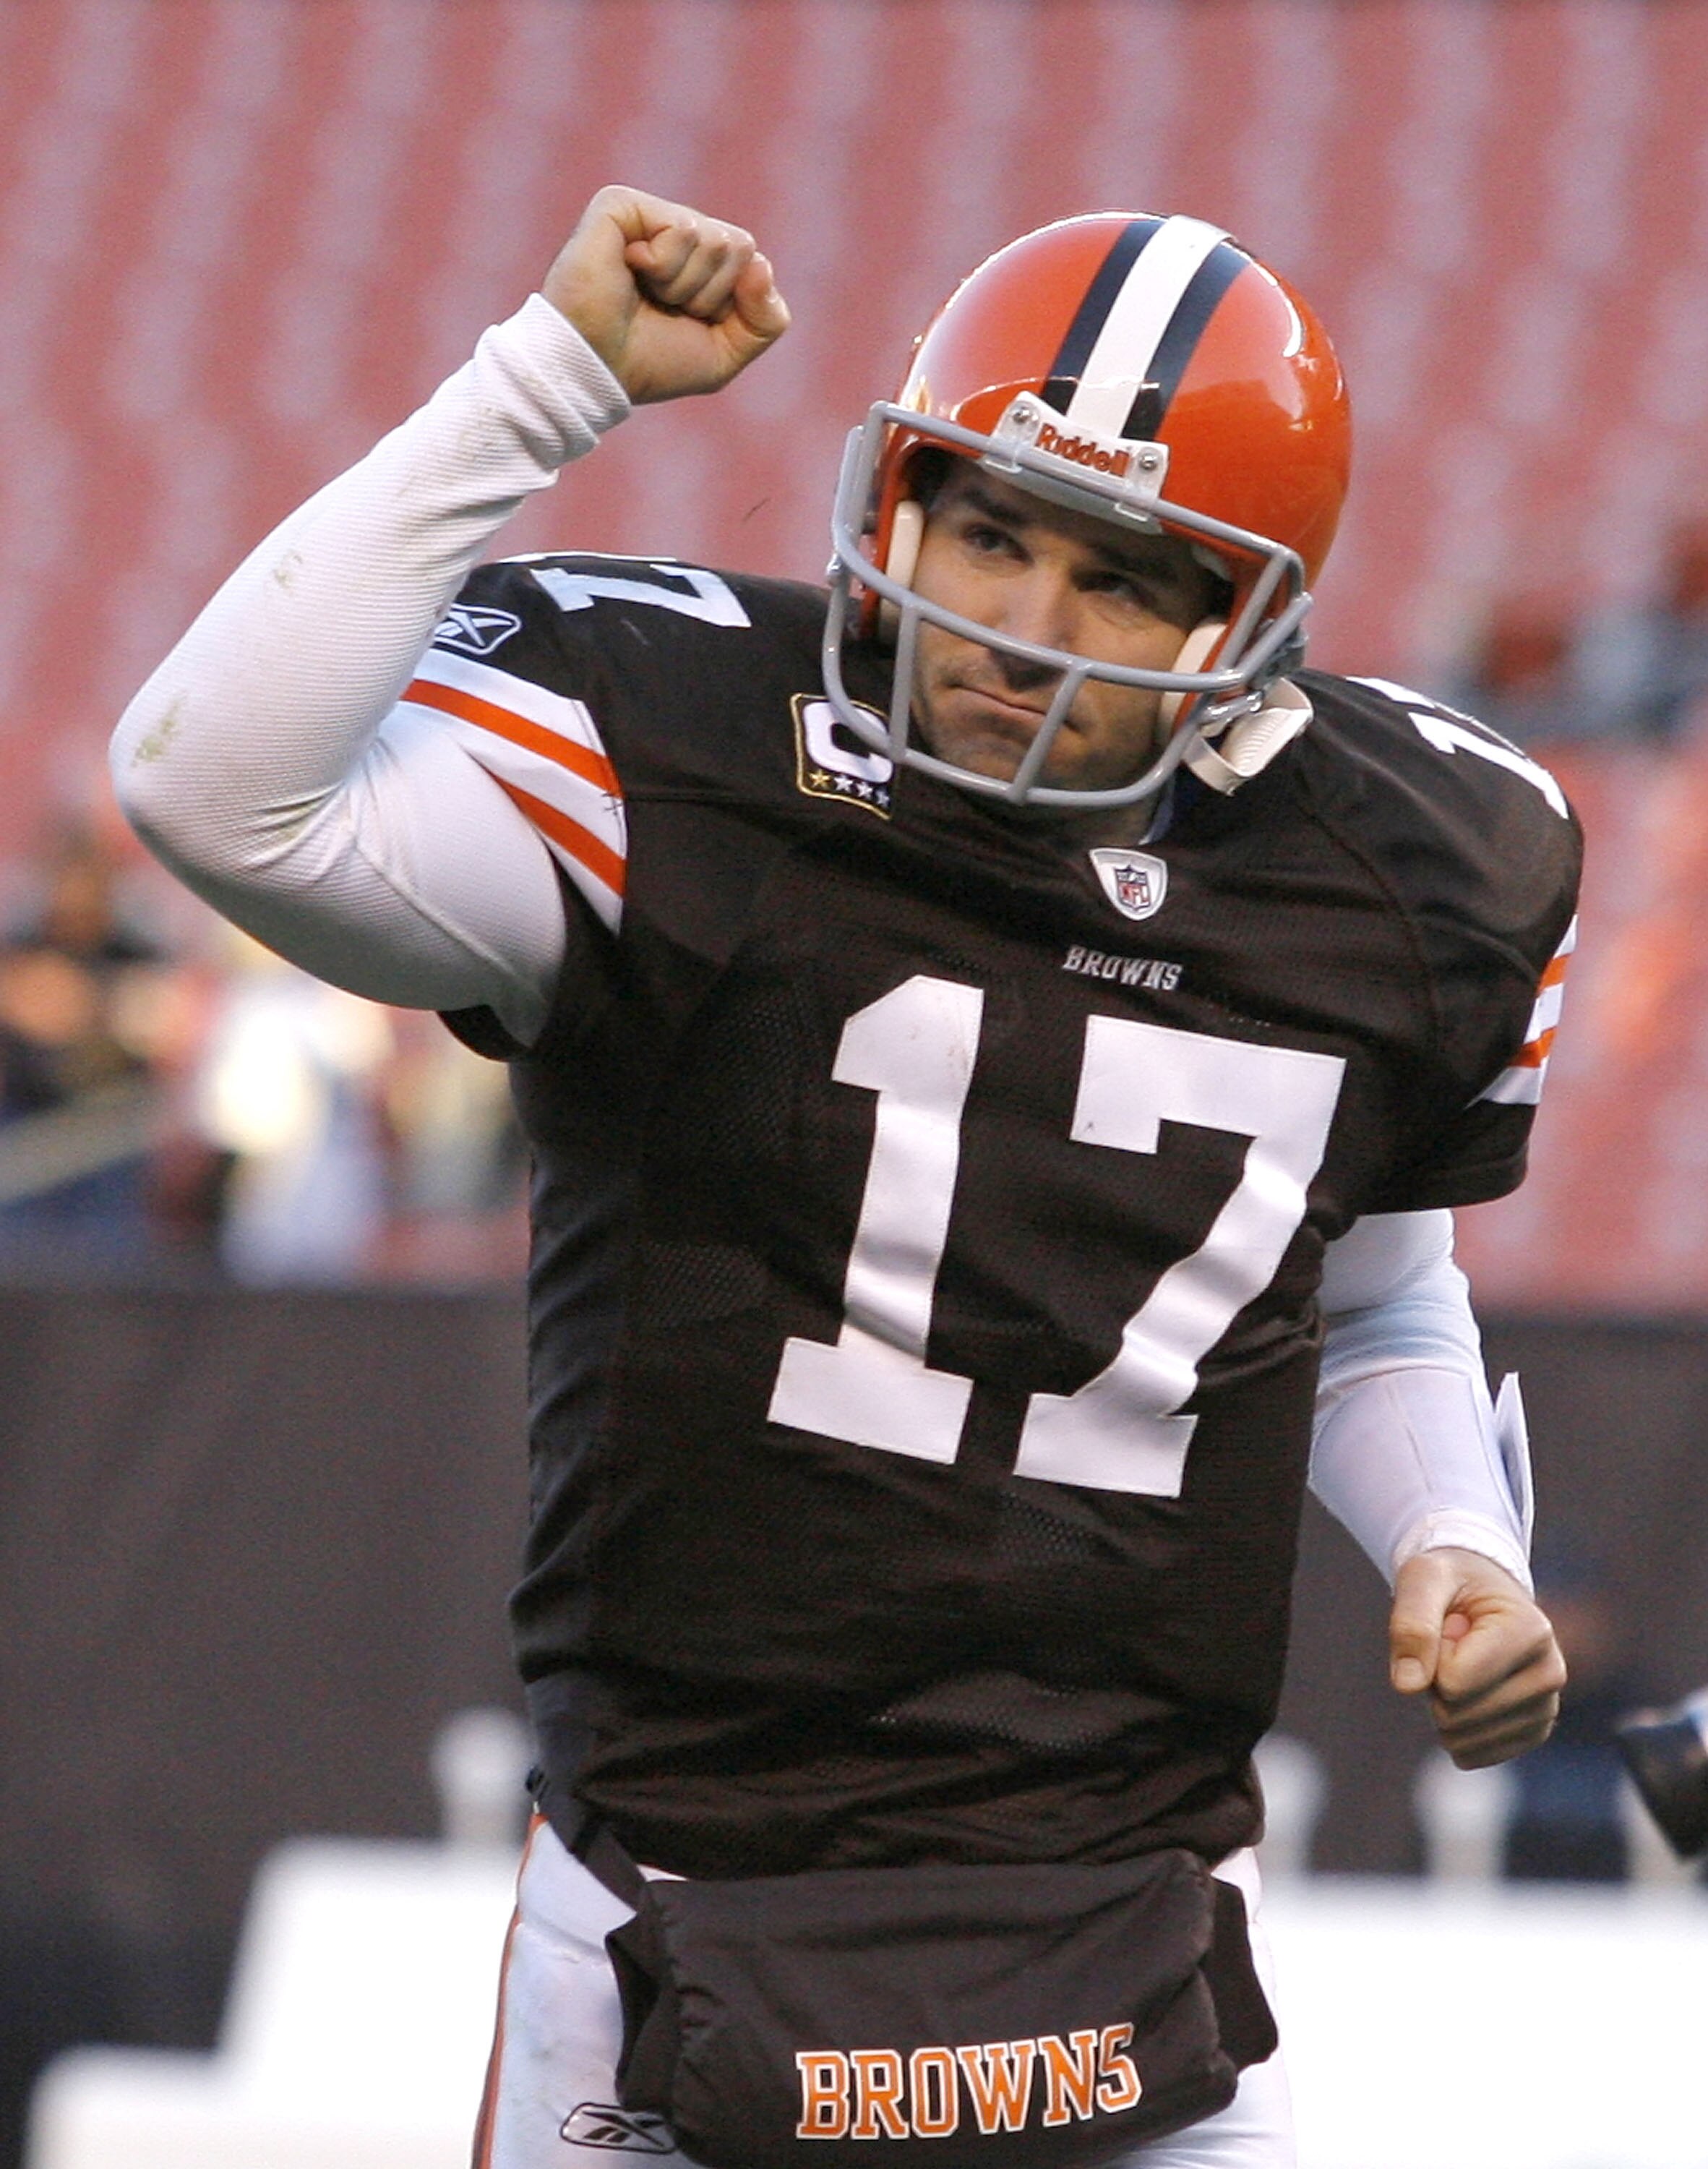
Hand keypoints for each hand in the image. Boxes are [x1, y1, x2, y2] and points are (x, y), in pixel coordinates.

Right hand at [542, 185, 788, 403]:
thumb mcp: (726, 354)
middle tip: (663, 308)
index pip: (752, 262)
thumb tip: (762, 263)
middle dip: (708, 294)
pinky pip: (683, 227)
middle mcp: (675, 232)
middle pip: (739, 246)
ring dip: (683, 285)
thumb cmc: (652, 364)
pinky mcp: (622, 204)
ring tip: (643, 294)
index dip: (729, 305)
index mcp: (699, 261)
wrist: (597, 370)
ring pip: (715, 238)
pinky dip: (663, 266)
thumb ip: (766, 319)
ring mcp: (648, 215)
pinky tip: (628, 271)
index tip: (687, 322)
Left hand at [1388, 1547, 1566, 1768]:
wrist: (1481, 1594)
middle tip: (1452, 1643)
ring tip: (1462, 1663)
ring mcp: (1545, 1710)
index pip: (1453, 1680)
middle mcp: (1550, 1674)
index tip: (1449, 1623)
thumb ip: (1411, 1624)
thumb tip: (1407, 1686)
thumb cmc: (1450, 1581)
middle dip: (1434, 1680)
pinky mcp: (1532, 1734)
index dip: (1431, 1654)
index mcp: (1532, 1631)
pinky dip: (1453, 1730)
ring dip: (1443, 1704)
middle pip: (1455, 1714)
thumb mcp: (1422, 1579)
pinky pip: (1471, 1756)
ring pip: (1461, 1739)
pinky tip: (1469, 1691)